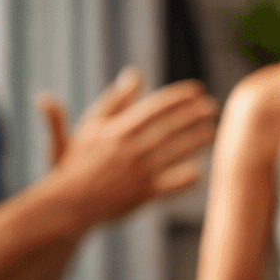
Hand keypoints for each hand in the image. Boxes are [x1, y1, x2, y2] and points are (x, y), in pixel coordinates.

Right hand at [38, 67, 216, 226]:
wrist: (67, 204)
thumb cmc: (74, 165)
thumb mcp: (88, 127)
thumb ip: (113, 101)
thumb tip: (134, 75)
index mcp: (119, 130)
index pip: (158, 106)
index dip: (181, 96)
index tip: (197, 90)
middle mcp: (131, 148)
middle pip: (172, 126)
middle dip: (195, 114)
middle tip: (211, 107)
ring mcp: (138, 172)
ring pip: (176, 151)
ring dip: (196, 139)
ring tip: (211, 131)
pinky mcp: (143, 195)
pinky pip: (172, 185)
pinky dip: (186, 179)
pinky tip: (198, 172)